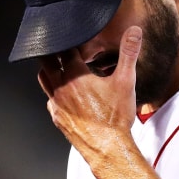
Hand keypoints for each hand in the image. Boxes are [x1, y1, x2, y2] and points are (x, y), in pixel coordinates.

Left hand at [37, 26, 142, 161]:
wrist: (108, 147)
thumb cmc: (115, 117)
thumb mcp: (126, 81)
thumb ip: (129, 54)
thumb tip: (134, 32)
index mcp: (75, 75)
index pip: (66, 49)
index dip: (70, 40)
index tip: (74, 36)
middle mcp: (61, 87)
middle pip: (47, 62)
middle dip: (53, 52)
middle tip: (60, 46)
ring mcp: (56, 103)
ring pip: (44, 79)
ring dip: (49, 70)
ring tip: (58, 66)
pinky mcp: (57, 116)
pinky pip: (49, 99)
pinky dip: (54, 91)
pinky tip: (64, 93)